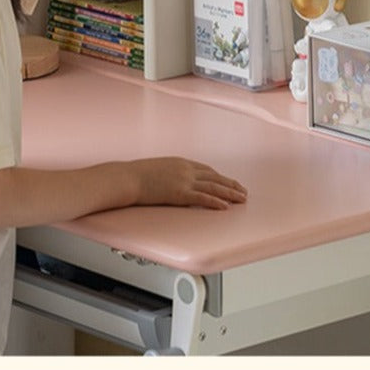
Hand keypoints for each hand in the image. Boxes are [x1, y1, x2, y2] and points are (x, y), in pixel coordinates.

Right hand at [129, 157, 247, 209]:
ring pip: (214, 187)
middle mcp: (186, 169)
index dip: (220, 177)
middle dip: (231, 185)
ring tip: (241, 199)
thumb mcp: (157, 169)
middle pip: (215, 177)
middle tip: (243, 191)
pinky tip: (225, 207)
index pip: (207, 170)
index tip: (229, 182)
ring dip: (230, 193)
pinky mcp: (180, 193)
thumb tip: (172, 181)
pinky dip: (216, 202)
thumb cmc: (135, 175)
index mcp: (181, 162)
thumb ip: (170, 173)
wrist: (126, 178)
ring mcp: (184, 180)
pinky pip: (202, 198)